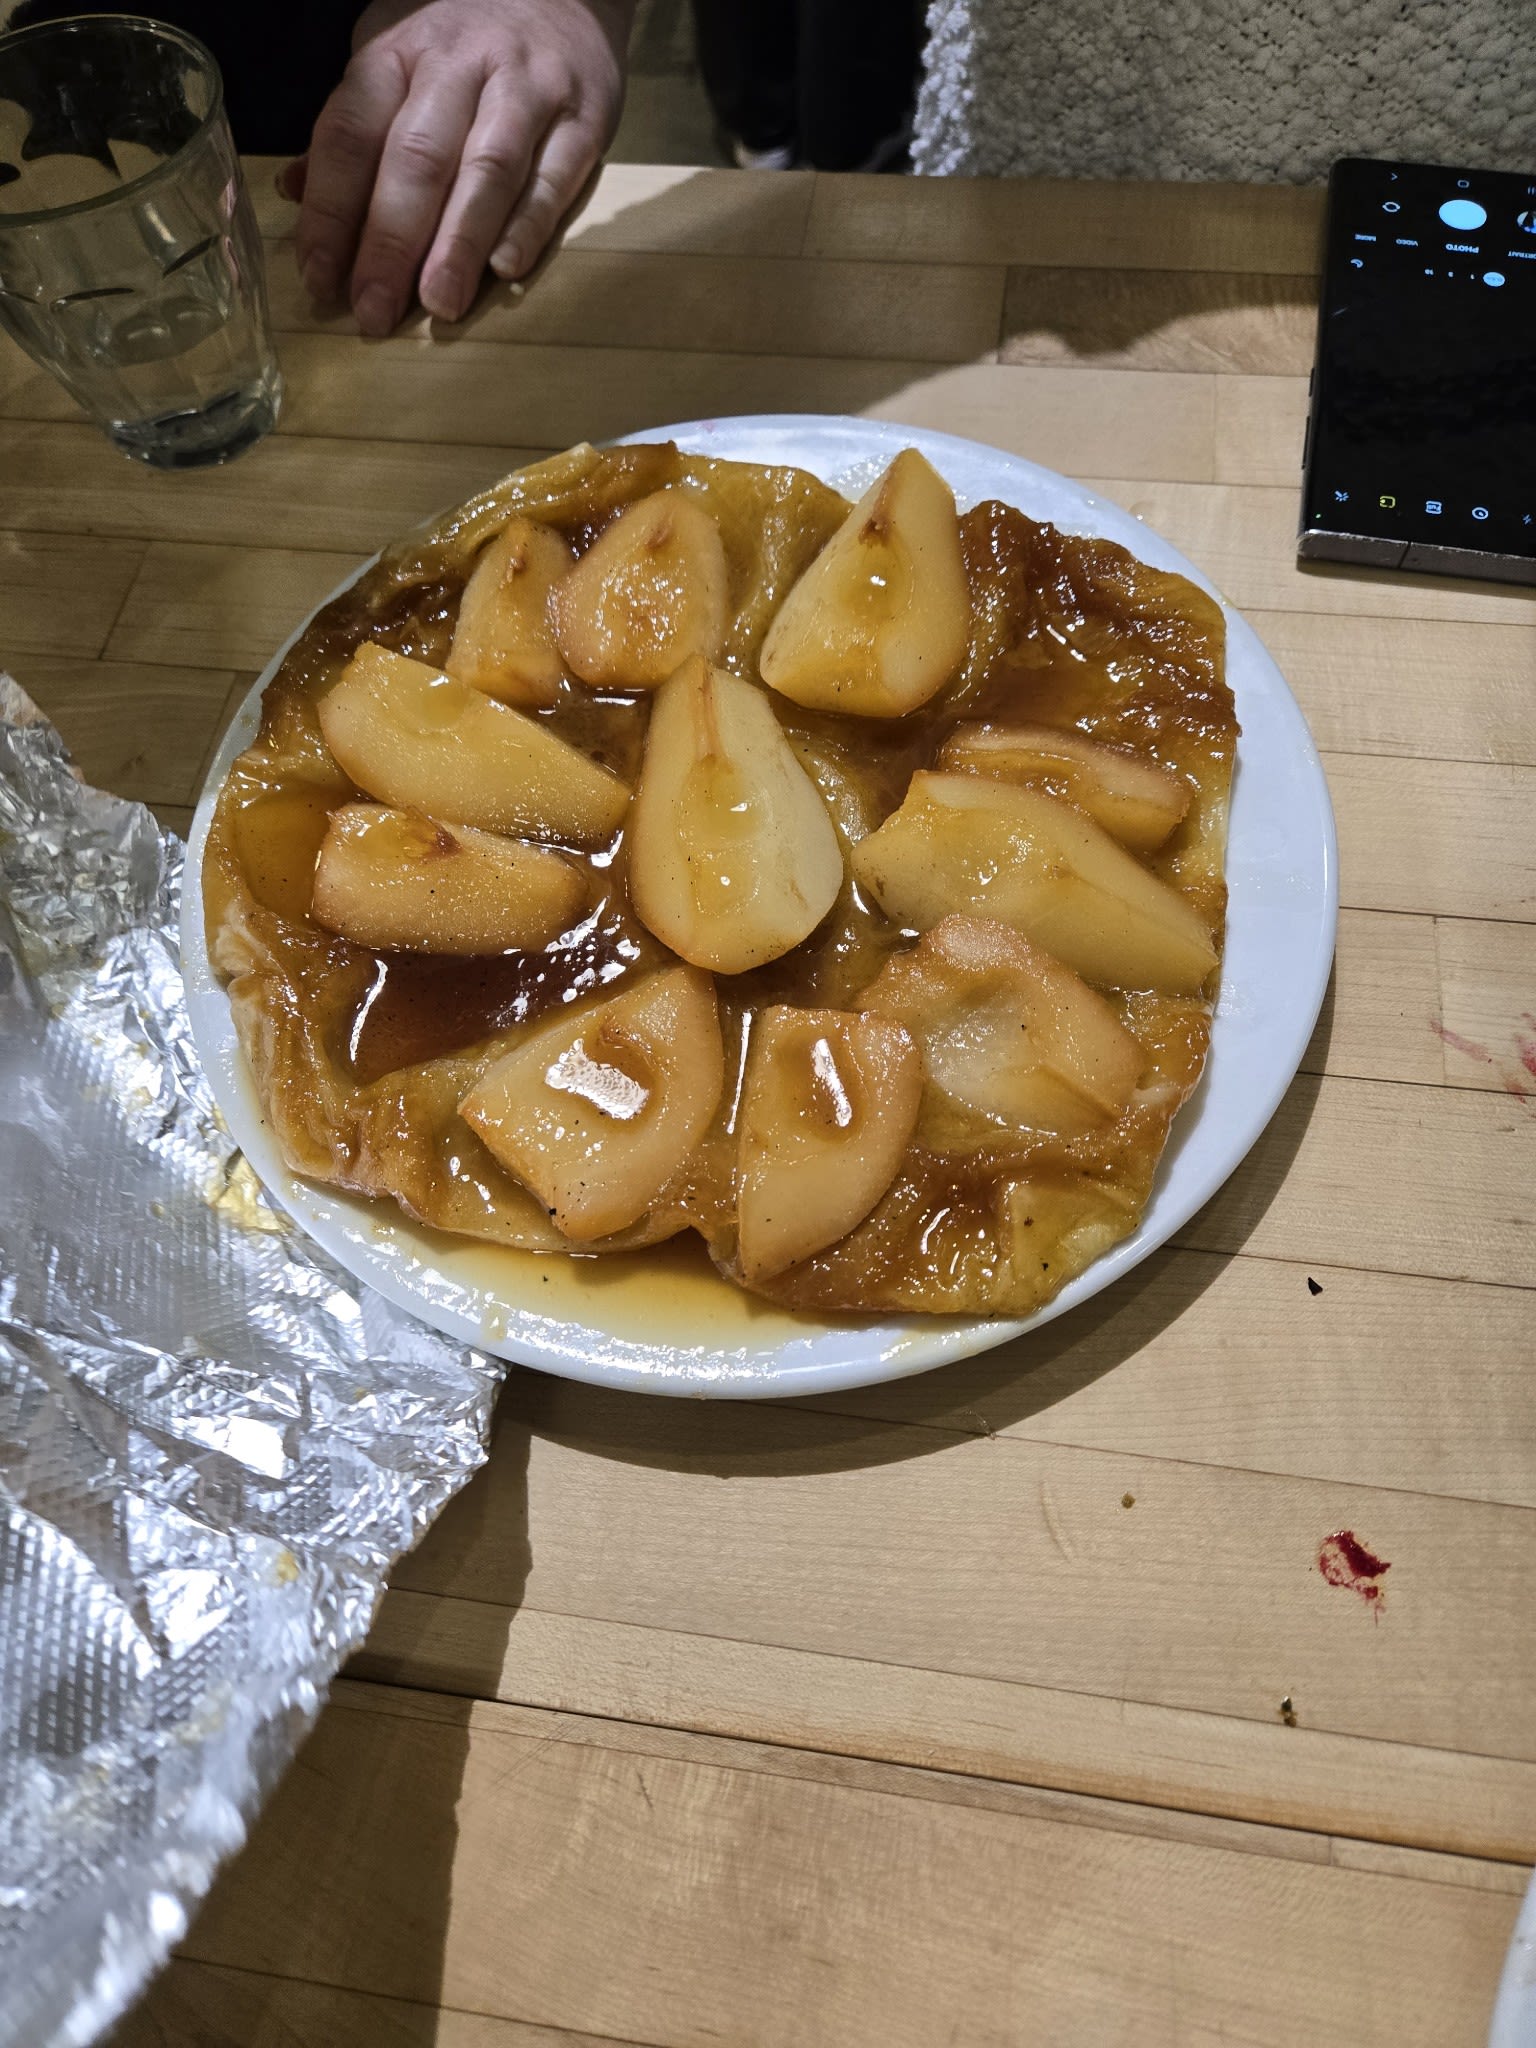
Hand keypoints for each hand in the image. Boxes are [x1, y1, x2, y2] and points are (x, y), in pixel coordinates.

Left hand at [282, 0, 630, 334]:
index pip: (351, 134)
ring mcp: (527, 88)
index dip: (331, 211)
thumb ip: (352, 130)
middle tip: (375, 311)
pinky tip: (506, 268)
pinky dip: (528, 224)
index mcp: (398, 54)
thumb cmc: (464, 43)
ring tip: (439, 304)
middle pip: (418, 158)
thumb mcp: (393, 61)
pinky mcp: (584, 115)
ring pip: (487, 169)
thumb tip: (295, 192)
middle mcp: (460, 65)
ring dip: (460, 243)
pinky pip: (554, 175)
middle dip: (391, 242)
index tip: (320, 278)